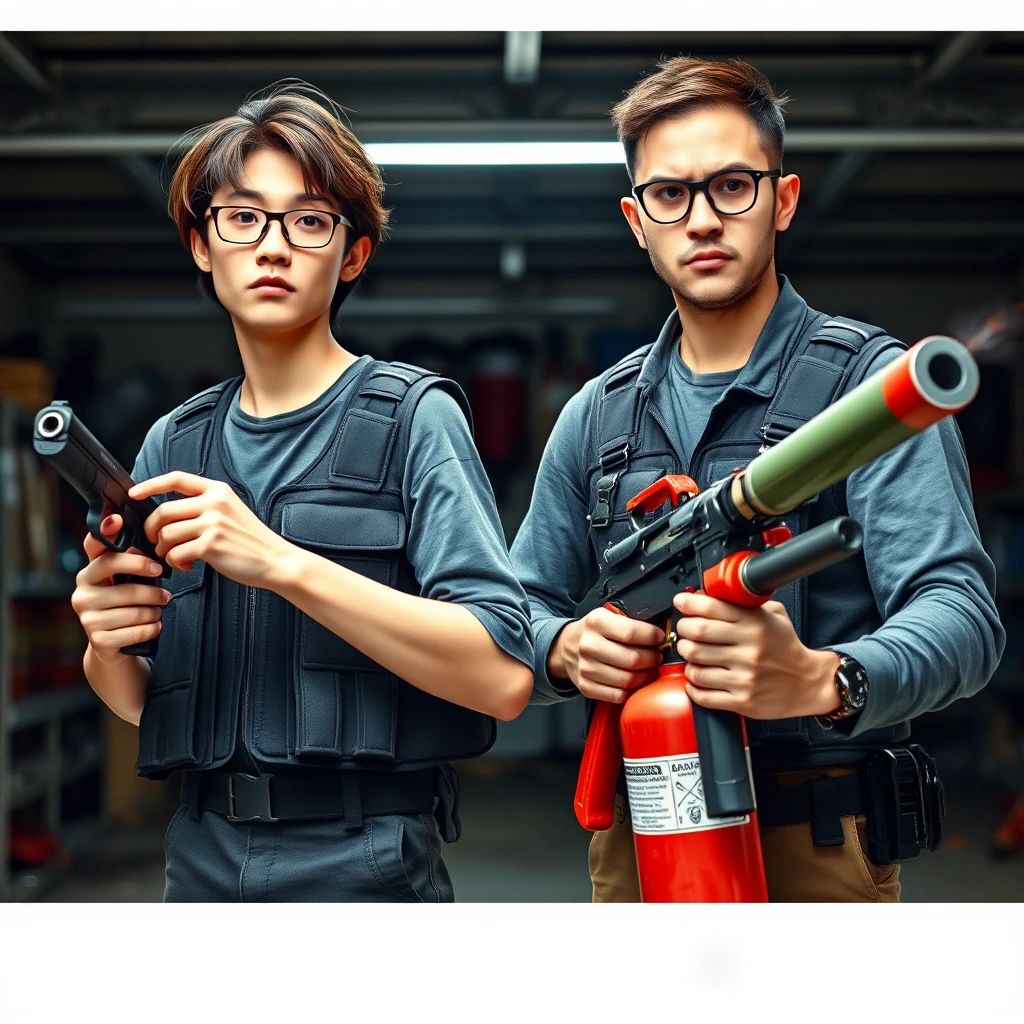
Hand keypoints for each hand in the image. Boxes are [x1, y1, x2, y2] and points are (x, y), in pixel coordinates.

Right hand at [71, 512, 169, 663]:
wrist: (111, 645)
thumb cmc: (124, 605)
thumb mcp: (124, 581)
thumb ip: (131, 562)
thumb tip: (150, 541)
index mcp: (89, 573)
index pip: (97, 550)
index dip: (106, 533)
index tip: (117, 519)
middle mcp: (82, 593)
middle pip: (127, 587)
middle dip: (153, 591)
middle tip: (165, 594)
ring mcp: (87, 618)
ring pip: (136, 612)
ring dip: (154, 612)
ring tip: (157, 611)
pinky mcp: (98, 640)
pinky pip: (137, 631)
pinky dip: (152, 628)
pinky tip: (152, 626)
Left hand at [129, 471, 290, 587]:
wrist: (275, 560)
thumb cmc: (250, 540)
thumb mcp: (230, 511)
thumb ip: (202, 506)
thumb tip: (166, 516)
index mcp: (217, 490)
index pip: (176, 479)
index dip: (150, 485)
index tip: (134, 493)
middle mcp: (214, 503)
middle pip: (163, 511)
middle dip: (152, 530)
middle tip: (156, 542)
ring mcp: (213, 523)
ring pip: (166, 534)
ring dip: (163, 549)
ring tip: (176, 556)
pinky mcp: (211, 545)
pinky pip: (175, 552)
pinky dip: (174, 562)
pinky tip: (186, 564)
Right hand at [552, 607, 664, 702]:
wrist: (566, 647)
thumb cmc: (594, 631)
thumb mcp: (608, 615)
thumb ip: (632, 621)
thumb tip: (663, 632)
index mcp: (596, 622)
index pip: (632, 633)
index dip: (652, 637)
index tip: (660, 638)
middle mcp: (589, 645)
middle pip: (633, 659)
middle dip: (653, 658)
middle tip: (657, 656)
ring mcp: (585, 668)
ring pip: (628, 680)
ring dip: (646, 676)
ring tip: (650, 669)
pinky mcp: (586, 687)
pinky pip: (618, 695)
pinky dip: (632, 691)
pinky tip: (636, 681)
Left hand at [672, 591, 840, 718]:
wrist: (809, 682)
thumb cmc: (786, 648)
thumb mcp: (773, 616)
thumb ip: (742, 603)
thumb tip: (704, 595)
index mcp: (755, 625)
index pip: (711, 608)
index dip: (688, 604)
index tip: (680, 603)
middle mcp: (749, 650)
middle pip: (697, 634)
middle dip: (683, 630)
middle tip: (685, 630)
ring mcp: (744, 677)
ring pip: (695, 666)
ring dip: (687, 659)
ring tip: (693, 655)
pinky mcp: (742, 701)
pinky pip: (702, 694)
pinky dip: (692, 685)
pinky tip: (697, 677)